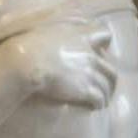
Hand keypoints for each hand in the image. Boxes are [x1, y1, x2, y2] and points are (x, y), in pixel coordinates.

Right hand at [0, 23, 121, 112]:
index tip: (103, 54)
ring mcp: (90, 73)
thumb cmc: (30, 46)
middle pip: (110, 68)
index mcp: (82, 37)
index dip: (106, 47)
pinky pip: (99, 99)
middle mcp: (90, 54)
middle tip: (106, 86)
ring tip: (102, 101)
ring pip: (107, 86)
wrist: (27, 63)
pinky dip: (99, 103)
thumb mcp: (47, 30)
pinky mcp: (86, 89)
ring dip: (106, 94)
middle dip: (110, 80)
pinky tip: (96, 107)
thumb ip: (57, 30)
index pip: (105, 36)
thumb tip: (54, 31)